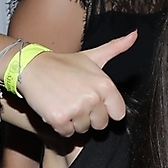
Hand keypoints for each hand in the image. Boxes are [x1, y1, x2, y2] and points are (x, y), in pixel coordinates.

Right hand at [16, 31, 134, 136]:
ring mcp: (76, 109)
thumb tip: (135, 34)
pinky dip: (60, 126)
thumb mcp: (93, 55)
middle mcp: (94, 98)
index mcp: (105, 85)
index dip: (106, 111)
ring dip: (74, 121)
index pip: (118, 114)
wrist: (31, 66)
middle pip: (101, 124)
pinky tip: (55, 110)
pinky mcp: (59, 118)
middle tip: (75, 101)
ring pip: (83, 129)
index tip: (94, 102)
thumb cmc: (64, 63)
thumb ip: (116, 48)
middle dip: (89, 117)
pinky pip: (67, 133)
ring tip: (64, 103)